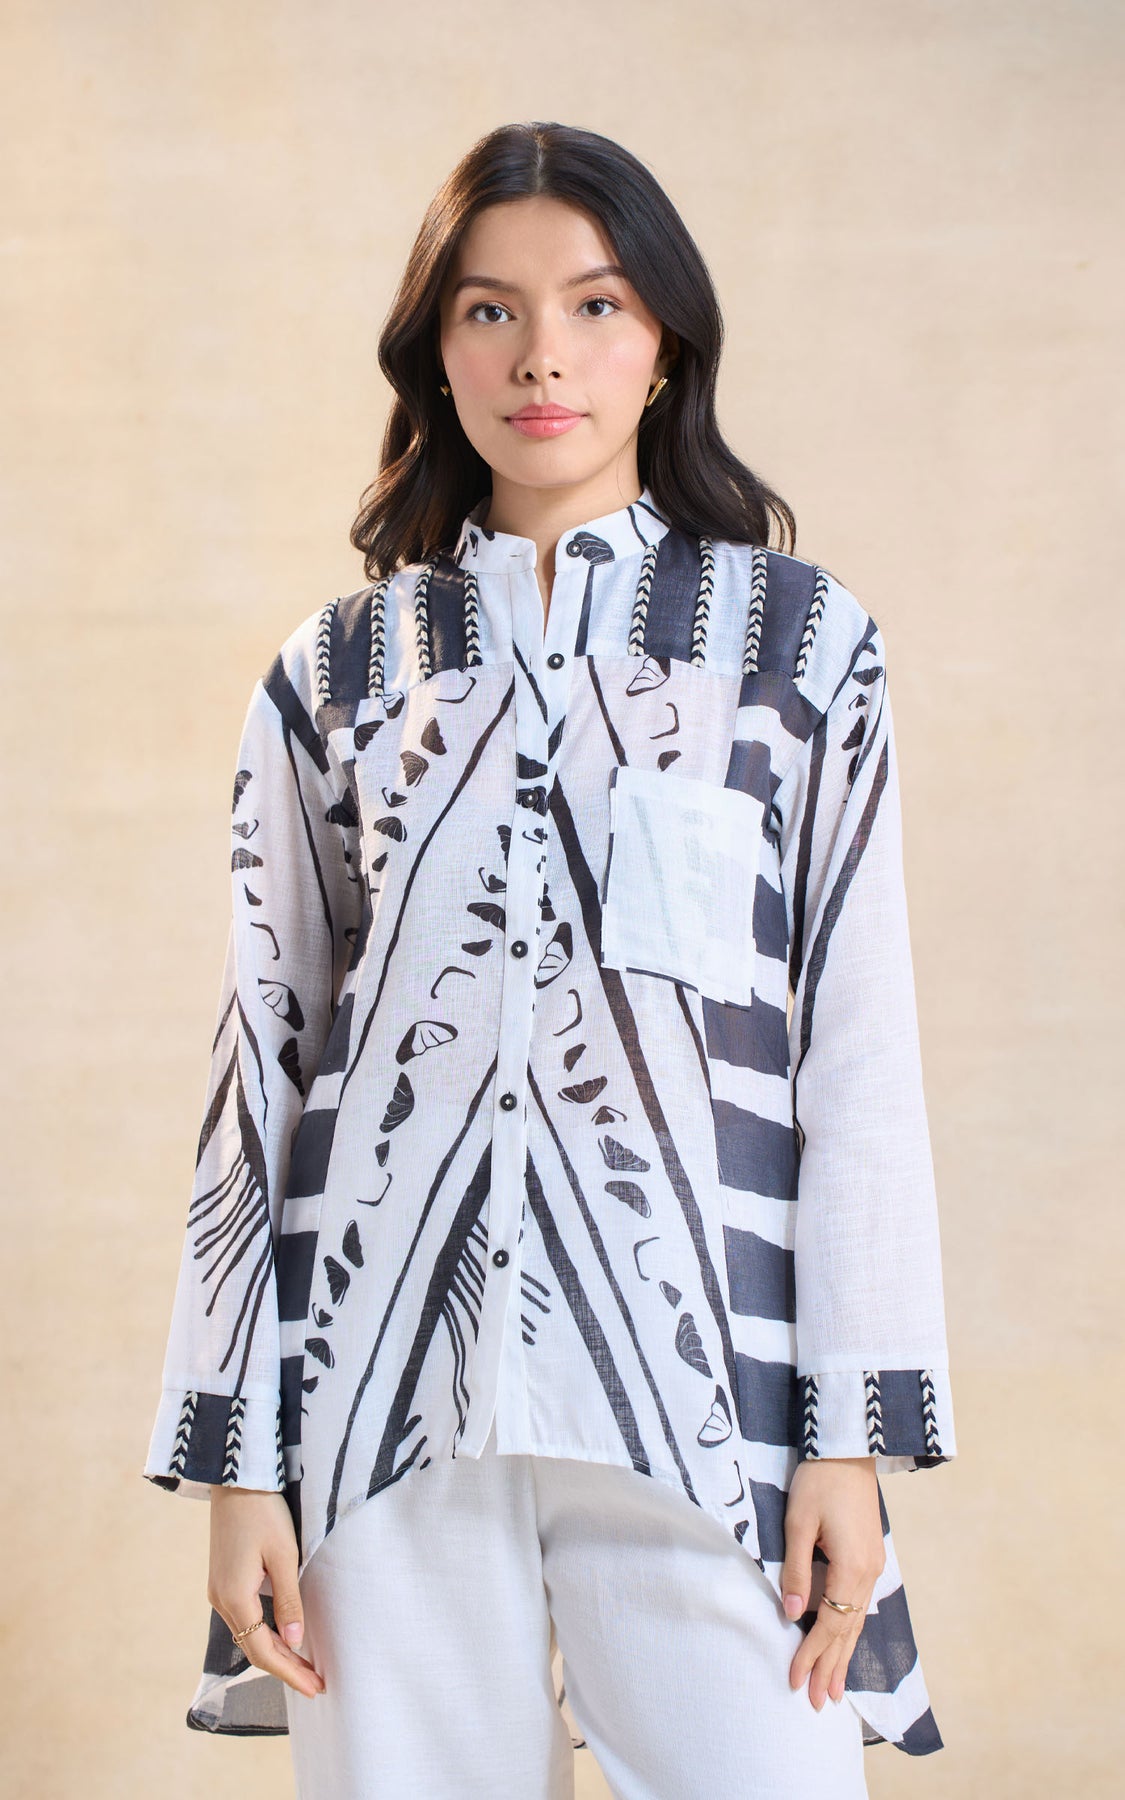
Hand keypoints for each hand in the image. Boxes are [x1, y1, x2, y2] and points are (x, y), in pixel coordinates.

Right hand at [207, 1486, 325, 1698]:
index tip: (316, 1687)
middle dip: (286, 1667)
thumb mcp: (284, 1555)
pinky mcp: (222, 1580)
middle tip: (316, 1684)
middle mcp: (221, 1599)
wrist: (236, 1478)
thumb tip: (296, 1643)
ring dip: (276, 1652)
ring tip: (305, 1667)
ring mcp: (218, 1590)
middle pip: (254, 1647)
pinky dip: (264, 1633)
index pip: (263, 1651)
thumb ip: (289, 1601)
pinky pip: (244, 1618)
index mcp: (234, 1597)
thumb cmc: (264, 1511)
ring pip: (248, 1634)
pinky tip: (283, 1637)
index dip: (290, 1672)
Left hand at [780, 1455, 884, 1709]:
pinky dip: (851, 1632)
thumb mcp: (799, 1522)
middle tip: (818, 1703)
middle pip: (847, 1631)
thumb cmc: (819, 1481)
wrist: (849, 1449)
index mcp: (852, 1567)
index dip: (812, 1654)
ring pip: (856, 1622)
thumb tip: (792, 1614)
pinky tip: (845, 1646)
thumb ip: (797, 1570)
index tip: (796, 1680)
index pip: (829, 1623)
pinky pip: (859, 1606)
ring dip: (844, 1656)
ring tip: (835, 1690)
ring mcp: (873, 1566)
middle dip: (831, 1667)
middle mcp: (869, 1573)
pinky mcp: (869, 1558)